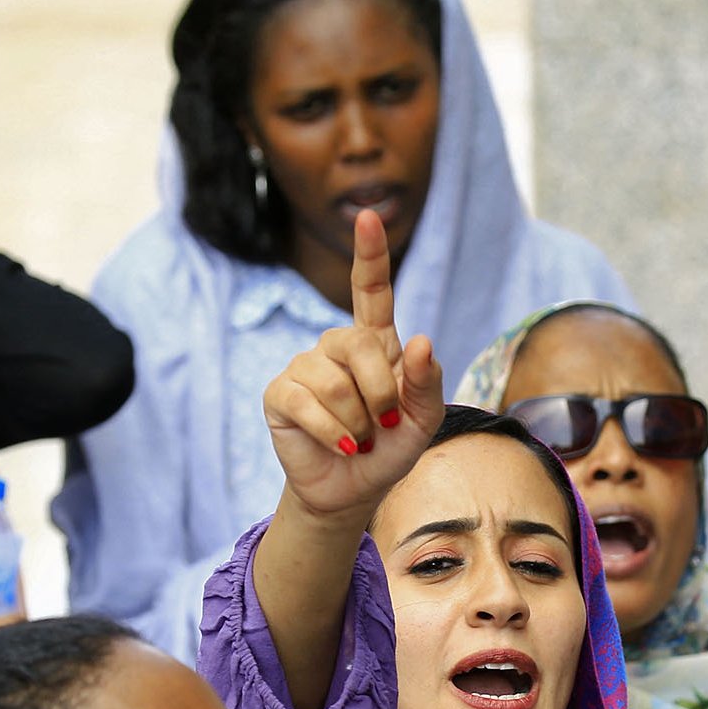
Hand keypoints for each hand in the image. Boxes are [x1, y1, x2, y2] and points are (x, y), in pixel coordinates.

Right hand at [263, 209, 444, 523]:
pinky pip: (307, 404)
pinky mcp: (280, 394)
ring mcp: (305, 367)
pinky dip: (332, 432)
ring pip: (335, 383)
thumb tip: (421, 340)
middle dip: (380, 393)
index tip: (368, 217)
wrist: (351, 492)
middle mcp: (337, 348)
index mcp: (375, 344)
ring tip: (359, 440)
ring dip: (358, 422)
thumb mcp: (423, 420)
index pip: (371, 291)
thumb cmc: (388, 451)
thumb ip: (427, 383)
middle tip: (384, 425)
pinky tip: (340, 445)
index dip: (370, 255)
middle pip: (359, 345)